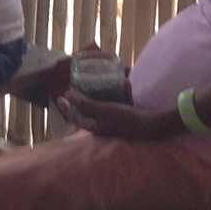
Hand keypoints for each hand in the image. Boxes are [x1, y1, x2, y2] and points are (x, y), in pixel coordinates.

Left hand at [57, 89, 174, 140]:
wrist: (151, 125)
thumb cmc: (124, 119)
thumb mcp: (102, 109)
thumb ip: (85, 103)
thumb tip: (66, 94)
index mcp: (94, 127)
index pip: (75, 118)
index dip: (66, 108)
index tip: (59, 96)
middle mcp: (103, 126)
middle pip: (88, 113)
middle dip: (82, 101)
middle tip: (77, 88)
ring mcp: (115, 121)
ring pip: (104, 108)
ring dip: (102, 96)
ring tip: (97, 83)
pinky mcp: (127, 116)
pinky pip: (120, 103)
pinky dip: (122, 93)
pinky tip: (125, 82)